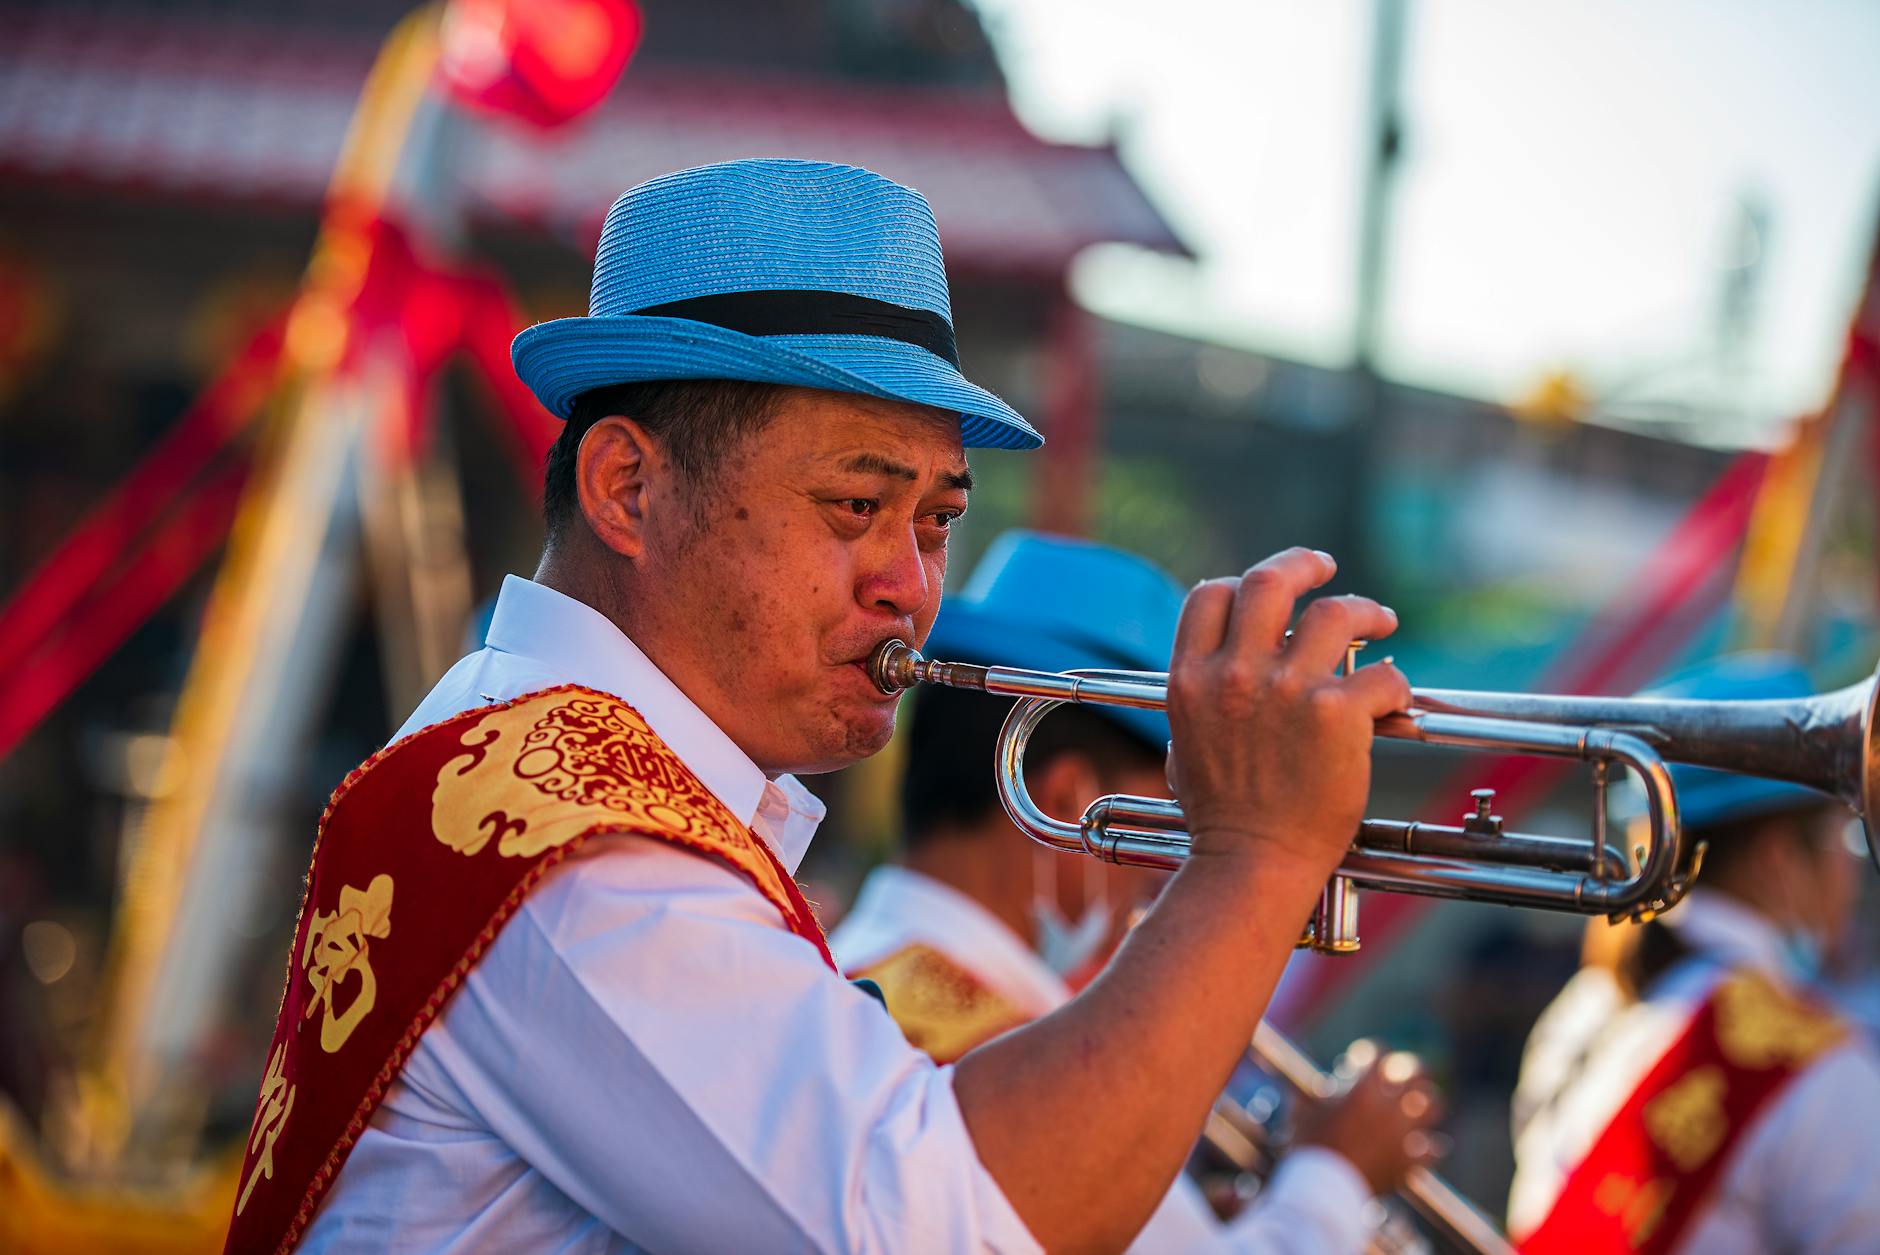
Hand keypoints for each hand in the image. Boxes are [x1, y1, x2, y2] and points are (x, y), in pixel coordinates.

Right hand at [1164, 548, 1408, 879]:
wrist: (1252, 863)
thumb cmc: (1222, 817)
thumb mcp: (1185, 743)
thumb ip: (1205, 697)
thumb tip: (1230, 669)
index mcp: (1190, 679)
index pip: (1211, 596)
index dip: (1242, 583)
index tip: (1271, 588)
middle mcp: (1234, 675)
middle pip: (1269, 582)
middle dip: (1303, 563)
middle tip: (1327, 566)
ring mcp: (1286, 691)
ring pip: (1333, 613)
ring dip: (1362, 610)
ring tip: (1380, 621)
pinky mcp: (1336, 714)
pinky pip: (1380, 673)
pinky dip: (1392, 682)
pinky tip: (1392, 696)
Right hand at [1295, 1043, 1444, 1195]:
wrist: (1325, 1192)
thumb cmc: (1309, 1148)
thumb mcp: (1301, 1115)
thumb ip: (1303, 1097)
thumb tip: (1295, 1090)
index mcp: (1364, 1090)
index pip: (1380, 1056)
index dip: (1374, 1052)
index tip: (1367, 1057)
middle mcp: (1390, 1107)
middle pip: (1416, 1073)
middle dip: (1416, 1067)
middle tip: (1412, 1070)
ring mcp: (1403, 1134)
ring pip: (1432, 1106)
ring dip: (1429, 1102)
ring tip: (1425, 1104)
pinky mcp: (1409, 1162)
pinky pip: (1432, 1150)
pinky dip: (1430, 1147)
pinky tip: (1428, 1146)